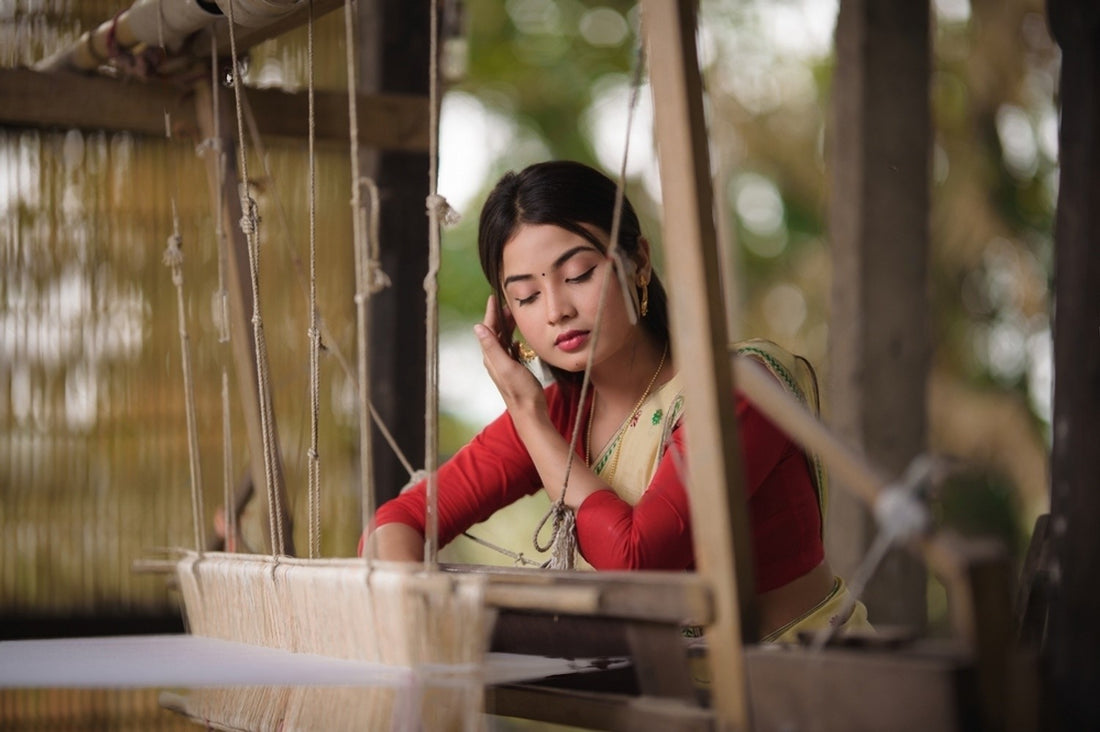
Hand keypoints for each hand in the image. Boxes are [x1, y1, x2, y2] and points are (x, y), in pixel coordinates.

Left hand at [474, 295, 545, 413]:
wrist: (530, 412)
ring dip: (507, 328)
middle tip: (508, 303)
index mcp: (491, 357)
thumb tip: (478, 327)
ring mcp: (504, 365)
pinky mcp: (513, 370)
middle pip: (495, 333)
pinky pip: (510, 351)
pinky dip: (513, 341)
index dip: (491, 313)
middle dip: (500, 317)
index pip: (488, 329)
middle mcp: (495, 360)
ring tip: (514, 316)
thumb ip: (492, 347)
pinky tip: (518, 340)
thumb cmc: (520, 391)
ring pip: (503, 341)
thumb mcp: (506, 366)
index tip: (493, 297)